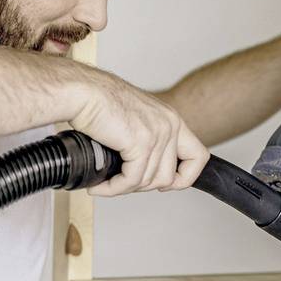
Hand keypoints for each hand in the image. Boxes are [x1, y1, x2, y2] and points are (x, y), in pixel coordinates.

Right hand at [68, 67, 208, 196]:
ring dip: (124, 187)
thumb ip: (147, 141)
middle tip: (122, 181)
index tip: (165, 184)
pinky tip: (99, 186)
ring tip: (106, 183)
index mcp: (171, 119)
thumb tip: (143, 171)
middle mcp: (170, 125)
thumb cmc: (98, 103)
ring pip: (150, 182)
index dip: (185, 177)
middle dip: (143, 186)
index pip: (198, 157)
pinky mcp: (140, 143)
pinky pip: (131, 180)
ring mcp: (157, 134)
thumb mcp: (134, 121)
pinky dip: (113, 188)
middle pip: (169, 177)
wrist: (82, 91)